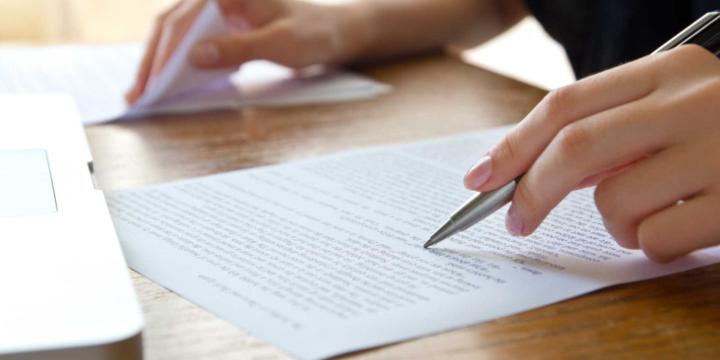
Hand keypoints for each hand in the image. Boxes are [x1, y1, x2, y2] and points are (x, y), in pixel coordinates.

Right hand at [126, 0, 367, 103]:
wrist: (335, 33)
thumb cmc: (314, 33)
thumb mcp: (280, 43)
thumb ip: (238, 48)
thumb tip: (193, 56)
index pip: (184, 20)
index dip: (163, 53)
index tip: (152, 82)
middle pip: (173, 25)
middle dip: (153, 60)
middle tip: (137, 93)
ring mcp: (220, 9)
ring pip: (179, 34)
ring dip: (161, 62)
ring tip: (145, 91)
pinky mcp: (225, 25)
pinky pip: (195, 41)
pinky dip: (181, 62)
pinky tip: (171, 82)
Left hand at [464, 45, 719, 261]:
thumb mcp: (677, 107)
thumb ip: (614, 129)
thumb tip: (531, 169)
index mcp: (671, 69)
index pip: (566, 105)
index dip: (513, 145)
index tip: (480, 178)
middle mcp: (696, 101)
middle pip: (575, 149)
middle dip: (531, 191)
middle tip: (516, 221)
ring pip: (613, 202)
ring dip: (613, 223)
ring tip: (651, 214)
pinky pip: (656, 239)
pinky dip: (652, 245)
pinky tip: (687, 228)